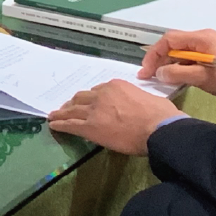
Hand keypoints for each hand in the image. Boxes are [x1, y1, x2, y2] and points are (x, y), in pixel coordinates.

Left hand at [48, 80, 184, 155]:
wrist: (159, 129)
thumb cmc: (161, 115)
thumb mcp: (148, 98)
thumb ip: (136, 99)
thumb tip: (138, 106)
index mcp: (115, 86)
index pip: (98, 91)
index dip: (92, 98)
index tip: (90, 103)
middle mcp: (101, 95)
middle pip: (82, 97)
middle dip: (74, 103)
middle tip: (68, 107)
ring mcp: (94, 110)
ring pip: (72, 110)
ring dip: (62, 112)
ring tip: (55, 115)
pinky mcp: (90, 127)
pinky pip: (70, 124)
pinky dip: (60, 124)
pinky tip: (54, 125)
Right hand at [139, 29, 215, 100]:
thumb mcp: (204, 78)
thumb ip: (179, 74)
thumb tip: (159, 73)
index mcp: (200, 38)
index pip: (168, 40)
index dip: (153, 54)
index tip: (146, 71)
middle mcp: (203, 38)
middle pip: (173, 45)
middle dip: (159, 60)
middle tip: (150, 76)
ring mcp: (209, 46)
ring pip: (181, 52)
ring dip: (169, 65)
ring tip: (161, 79)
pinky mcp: (214, 55)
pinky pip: (190, 58)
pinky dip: (181, 67)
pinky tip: (178, 79)